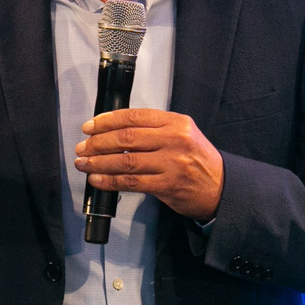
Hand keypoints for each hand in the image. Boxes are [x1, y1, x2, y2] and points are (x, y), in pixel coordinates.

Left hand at [74, 108, 223, 219]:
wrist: (221, 187)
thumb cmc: (197, 160)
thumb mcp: (183, 134)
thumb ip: (155, 129)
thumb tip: (114, 131)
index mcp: (176, 122)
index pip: (134, 116)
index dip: (107, 120)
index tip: (90, 126)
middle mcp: (175, 139)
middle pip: (126, 137)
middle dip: (98, 142)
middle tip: (83, 146)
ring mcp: (172, 163)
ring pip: (126, 160)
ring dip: (99, 162)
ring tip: (83, 163)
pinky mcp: (168, 185)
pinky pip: (131, 182)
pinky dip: (110, 180)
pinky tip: (97, 179)